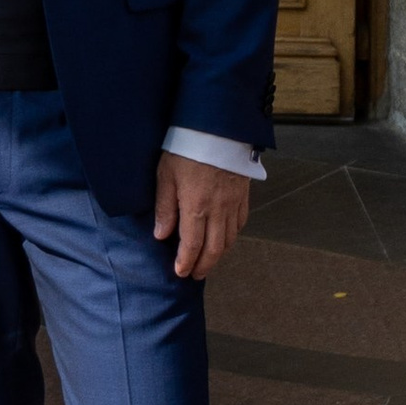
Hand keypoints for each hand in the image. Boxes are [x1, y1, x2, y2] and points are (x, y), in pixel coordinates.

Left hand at [154, 150, 251, 280]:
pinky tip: (225, 239)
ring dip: (218, 255)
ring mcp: (233, 204)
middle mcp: (218, 210)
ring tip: (208, 262)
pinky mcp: (243, 195)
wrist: (218, 128)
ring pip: (229, 239)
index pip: (192, 245)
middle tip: (195, 276)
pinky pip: (240, 223)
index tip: (181, 273)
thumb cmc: (186, 148)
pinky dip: (232, 236)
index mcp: (196, 207)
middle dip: (204, 266)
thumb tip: (162, 235)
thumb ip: (165, 207)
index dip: (186, 262)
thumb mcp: (166, 175)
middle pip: (214, 248)